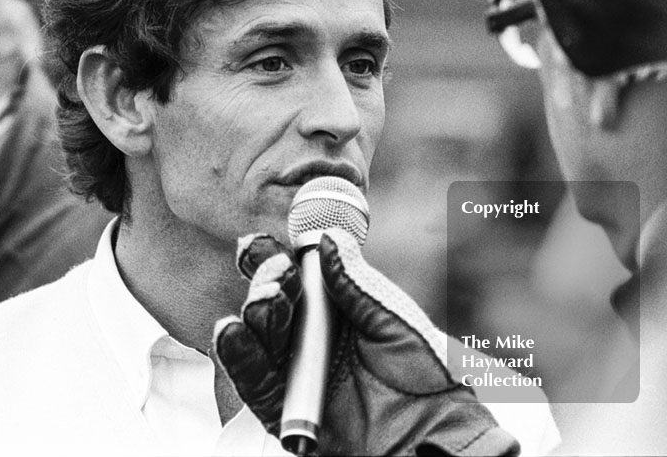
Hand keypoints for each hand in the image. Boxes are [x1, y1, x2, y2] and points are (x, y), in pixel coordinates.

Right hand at [212, 229, 519, 455]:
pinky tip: (232, 330)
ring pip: (257, 337)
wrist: (435, 428)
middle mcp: (309, 337)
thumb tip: (327, 238)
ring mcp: (295, 371)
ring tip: (268, 301)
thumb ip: (354, 283)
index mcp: (334, 310)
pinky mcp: (284, 408)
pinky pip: (253, 382)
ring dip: (255, 313)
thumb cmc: (425, 372)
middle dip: (266, 282)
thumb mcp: (391, 318)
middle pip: (270, 303)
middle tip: (280, 276)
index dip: (274, 260)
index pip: (295, 279)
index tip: (264, 243)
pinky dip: (238, 355)